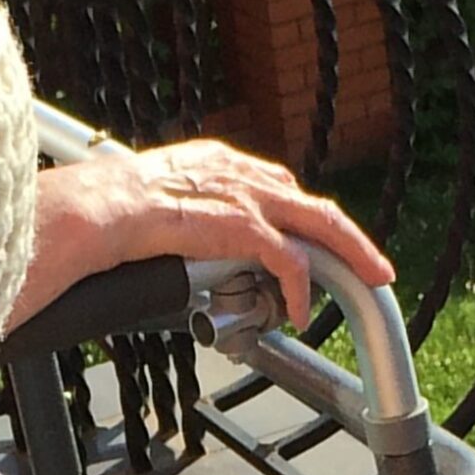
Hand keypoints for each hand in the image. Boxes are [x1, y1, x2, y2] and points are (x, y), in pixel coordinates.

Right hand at [13, 137, 393, 329]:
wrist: (104, 207)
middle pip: (310, 205)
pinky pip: (290, 261)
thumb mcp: (155, 202)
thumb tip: (167, 240)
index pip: (278, 187)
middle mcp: (242, 174)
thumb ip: (179, 215)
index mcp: (220, 164)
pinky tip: (301, 310)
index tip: (313, 238)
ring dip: (350, 255)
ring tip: (368, 280)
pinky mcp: (245, 226)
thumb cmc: (111, 209)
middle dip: (346, 236)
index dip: (301, 217)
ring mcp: (248, 199)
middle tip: (371, 262)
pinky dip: (300, 288)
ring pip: (320, 224)